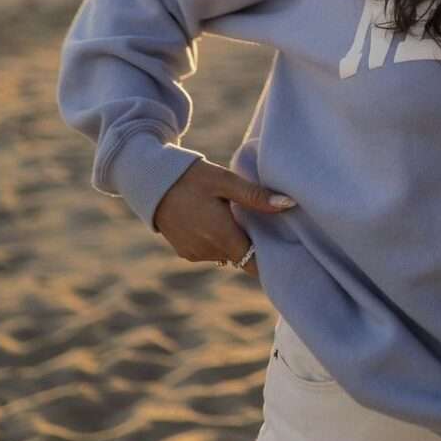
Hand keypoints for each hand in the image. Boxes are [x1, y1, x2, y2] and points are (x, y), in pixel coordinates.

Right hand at [153, 159, 296, 279]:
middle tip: (265, 222)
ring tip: (241, 217)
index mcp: (222, 236)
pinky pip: (211, 251)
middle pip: (242, 256)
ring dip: (235, 240)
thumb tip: (288, 205)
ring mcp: (195, 254)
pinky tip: (220, 220)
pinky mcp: (185, 252)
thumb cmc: (193, 178)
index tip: (283, 246)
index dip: (269, 257)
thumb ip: (256, 196)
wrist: (151, 182)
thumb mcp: (226, 181)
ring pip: (227, 254)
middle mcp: (208, 251)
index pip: (254, 263)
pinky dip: (219, 240)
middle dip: (254, 243)